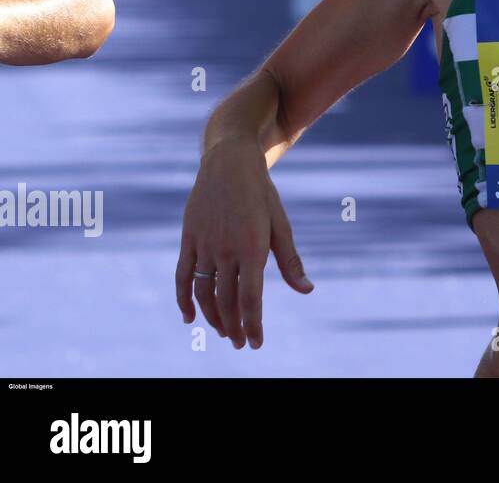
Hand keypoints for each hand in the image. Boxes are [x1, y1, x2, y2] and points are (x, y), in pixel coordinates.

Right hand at [175, 139, 312, 348]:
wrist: (230, 163)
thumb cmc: (262, 195)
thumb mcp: (280, 225)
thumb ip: (290, 261)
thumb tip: (307, 290)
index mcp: (252, 247)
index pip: (251, 297)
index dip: (252, 324)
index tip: (255, 344)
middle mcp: (226, 249)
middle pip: (226, 300)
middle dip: (234, 326)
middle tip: (239, 344)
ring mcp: (204, 245)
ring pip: (203, 292)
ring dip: (212, 317)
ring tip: (223, 331)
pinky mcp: (189, 239)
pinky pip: (182, 276)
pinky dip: (183, 299)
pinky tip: (189, 317)